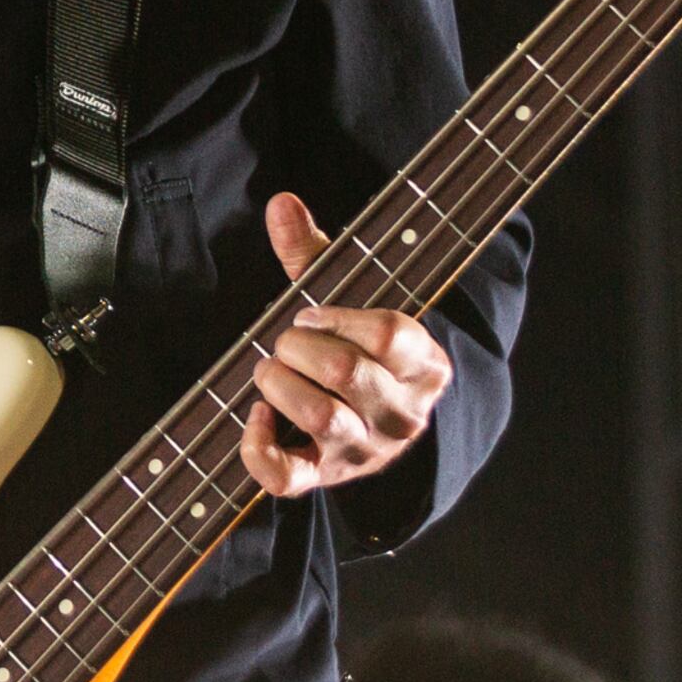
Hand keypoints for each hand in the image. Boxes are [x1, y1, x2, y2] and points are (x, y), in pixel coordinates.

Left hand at [239, 193, 451, 498]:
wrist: (379, 431)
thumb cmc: (360, 353)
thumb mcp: (351, 301)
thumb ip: (318, 253)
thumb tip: (281, 202)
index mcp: (425, 365)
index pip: (390, 333)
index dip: (339, 317)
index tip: (310, 314)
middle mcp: (403, 412)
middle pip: (346, 373)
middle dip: (298, 347)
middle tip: (286, 343)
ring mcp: (366, 451)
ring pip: (322, 418)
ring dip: (279, 384)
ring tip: (270, 372)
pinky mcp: (326, 479)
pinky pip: (287, 477)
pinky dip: (258, 446)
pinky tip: (256, 416)